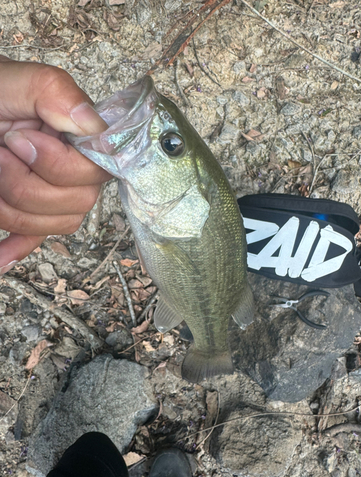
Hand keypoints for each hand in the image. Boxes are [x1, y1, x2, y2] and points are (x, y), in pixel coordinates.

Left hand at [0, 56, 110, 274]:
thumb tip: (91, 123)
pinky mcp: (29, 210)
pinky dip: (17, 248)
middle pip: (78, 204)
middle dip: (28, 183)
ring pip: (56, 224)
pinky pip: (35, 239)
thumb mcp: (12, 81)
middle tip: (2, 151)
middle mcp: (74, 168)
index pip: (97, 171)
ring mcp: (52, 193)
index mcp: (78, 137)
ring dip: (14, 205)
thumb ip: (54, 91)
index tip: (19, 139)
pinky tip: (1, 258)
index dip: (58, 165)